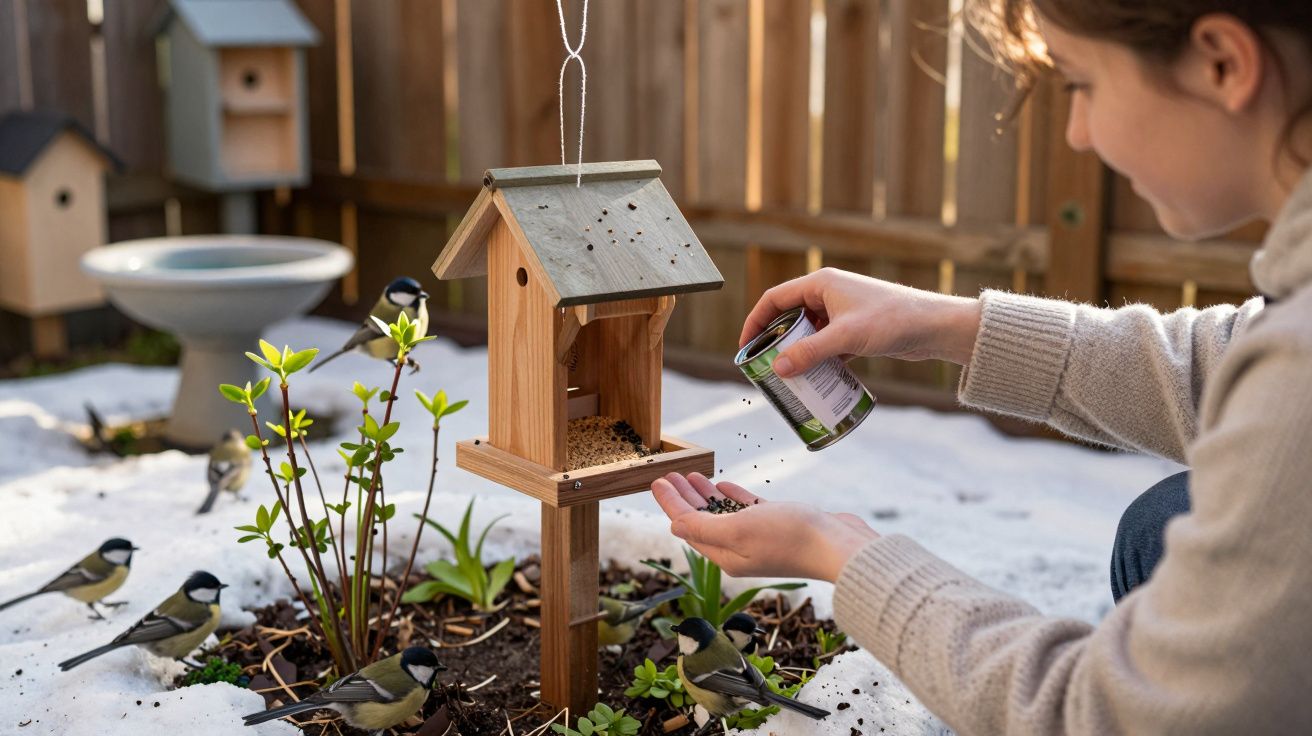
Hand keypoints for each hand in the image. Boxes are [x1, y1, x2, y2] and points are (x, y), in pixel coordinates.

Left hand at [650, 472, 878, 582]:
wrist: (839, 546)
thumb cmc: (790, 538)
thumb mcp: (738, 530)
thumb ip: (703, 527)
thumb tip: (673, 525)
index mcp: (726, 555)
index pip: (689, 526)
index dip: (671, 503)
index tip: (656, 481)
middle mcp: (740, 550)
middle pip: (702, 520)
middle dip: (684, 498)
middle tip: (669, 474)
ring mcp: (760, 538)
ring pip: (723, 514)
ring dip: (705, 495)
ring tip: (691, 475)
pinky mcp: (779, 525)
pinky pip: (747, 510)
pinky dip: (732, 496)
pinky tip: (724, 484)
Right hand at [739, 268, 982, 376]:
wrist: (933, 326)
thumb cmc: (892, 320)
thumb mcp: (846, 337)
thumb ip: (811, 352)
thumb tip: (778, 368)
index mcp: (821, 283)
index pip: (774, 299)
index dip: (755, 322)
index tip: (746, 347)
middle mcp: (829, 294)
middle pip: (789, 317)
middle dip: (775, 342)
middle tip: (763, 366)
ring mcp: (842, 312)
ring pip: (808, 333)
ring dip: (797, 353)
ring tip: (786, 377)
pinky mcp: (855, 330)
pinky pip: (826, 345)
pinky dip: (818, 359)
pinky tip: (814, 378)